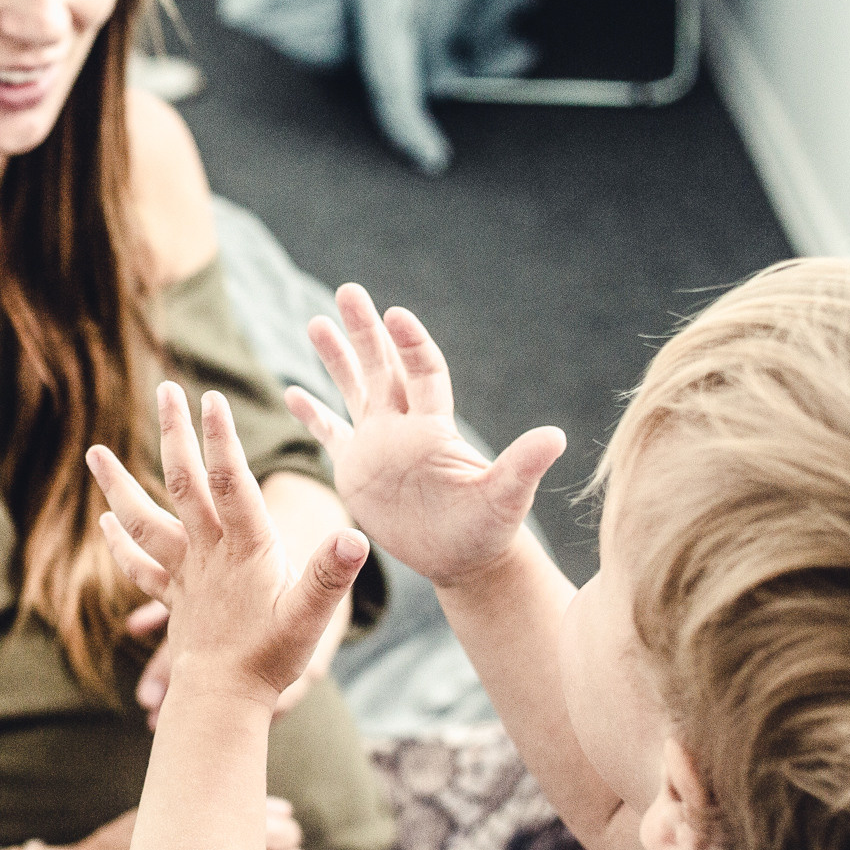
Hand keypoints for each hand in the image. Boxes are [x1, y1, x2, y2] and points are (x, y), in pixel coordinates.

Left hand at [87, 382, 368, 711]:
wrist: (224, 701)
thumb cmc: (272, 658)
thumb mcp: (313, 614)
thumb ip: (331, 573)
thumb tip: (354, 536)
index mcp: (246, 547)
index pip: (229, 481)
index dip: (220, 439)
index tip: (211, 397)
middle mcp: (208, 552)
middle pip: (183, 483)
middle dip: (175, 434)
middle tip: (165, 389)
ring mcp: (184, 573)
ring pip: (145, 520)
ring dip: (119, 484)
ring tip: (95, 452)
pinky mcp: (172, 596)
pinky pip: (140, 565)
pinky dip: (120, 542)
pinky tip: (106, 519)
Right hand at [282, 284, 565, 588]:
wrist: (463, 559)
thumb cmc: (488, 530)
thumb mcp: (504, 498)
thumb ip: (521, 466)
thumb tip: (556, 437)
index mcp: (433, 427)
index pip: (421, 372)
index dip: (410, 344)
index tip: (395, 315)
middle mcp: (403, 427)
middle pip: (381, 367)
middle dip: (365, 330)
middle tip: (348, 290)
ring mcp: (377, 445)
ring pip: (353, 390)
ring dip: (336, 357)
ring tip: (316, 321)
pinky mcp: (356, 471)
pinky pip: (330, 435)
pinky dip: (312, 414)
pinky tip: (293, 391)